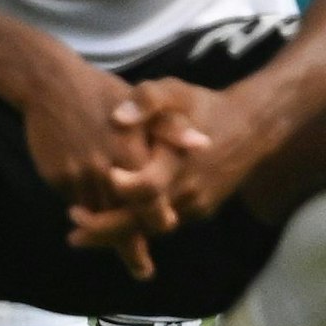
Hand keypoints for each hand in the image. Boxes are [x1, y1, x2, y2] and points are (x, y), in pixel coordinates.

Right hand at [19, 51, 199, 280]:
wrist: (51, 84)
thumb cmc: (106, 92)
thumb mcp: (145, 102)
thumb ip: (173, 129)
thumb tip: (203, 145)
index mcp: (132, 154)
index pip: (149, 200)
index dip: (158, 220)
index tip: (167, 233)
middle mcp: (106, 171)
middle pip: (121, 219)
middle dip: (131, 250)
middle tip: (143, 271)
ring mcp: (78, 176)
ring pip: (97, 215)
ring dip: (107, 235)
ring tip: (126, 257)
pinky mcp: (57, 177)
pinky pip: (76, 201)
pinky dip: (88, 210)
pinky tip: (94, 216)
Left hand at [67, 78, 275, 259]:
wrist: (252, 128)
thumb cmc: (206, 107)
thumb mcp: (178, 91)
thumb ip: (149, 98)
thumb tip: (118, 117)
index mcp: (179, 161)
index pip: (146, 188)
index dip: (119, 191)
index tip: (94, 190)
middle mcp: (187, 191)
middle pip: (142, 223)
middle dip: (105, 231)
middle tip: (72, 231)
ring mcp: (195, 206)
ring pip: (152, 230)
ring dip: (119, 235)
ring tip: (84, 232)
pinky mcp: (199, 212)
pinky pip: (164, 226)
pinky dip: (139, 228)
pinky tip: (117, 223)